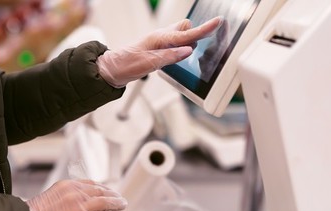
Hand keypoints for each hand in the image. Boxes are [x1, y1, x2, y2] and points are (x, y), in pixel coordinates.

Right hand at [26, 179, 126, 210]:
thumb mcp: (50, 197)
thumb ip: (63, 197)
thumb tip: (71, 205)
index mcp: (67, 185)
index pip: (90, 183)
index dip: (102, 187)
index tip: (107, 190)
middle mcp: (76, 193)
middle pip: (100, 191)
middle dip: (112, 194)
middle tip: (120, 198)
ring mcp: (80, 207)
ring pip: (104, 202)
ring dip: (116, 204)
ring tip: (123, 205)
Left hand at [96, 16, 222, 87]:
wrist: (112, 70)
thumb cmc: (126, 65)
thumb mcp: (149, 63)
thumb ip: (170, 56)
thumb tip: (189, 50)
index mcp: (160, 38)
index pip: (186, 34)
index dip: (203, 29)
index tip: (218, 21)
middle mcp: (161, 37)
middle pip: (185, 28)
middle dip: (194, 35)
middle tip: (198, 47)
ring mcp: (159, 43)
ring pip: (180, 37)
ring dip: (186, 43)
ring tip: (182, 56)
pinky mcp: (157, 50)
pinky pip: (174, 45)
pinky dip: (179, 49)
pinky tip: (176, 58)